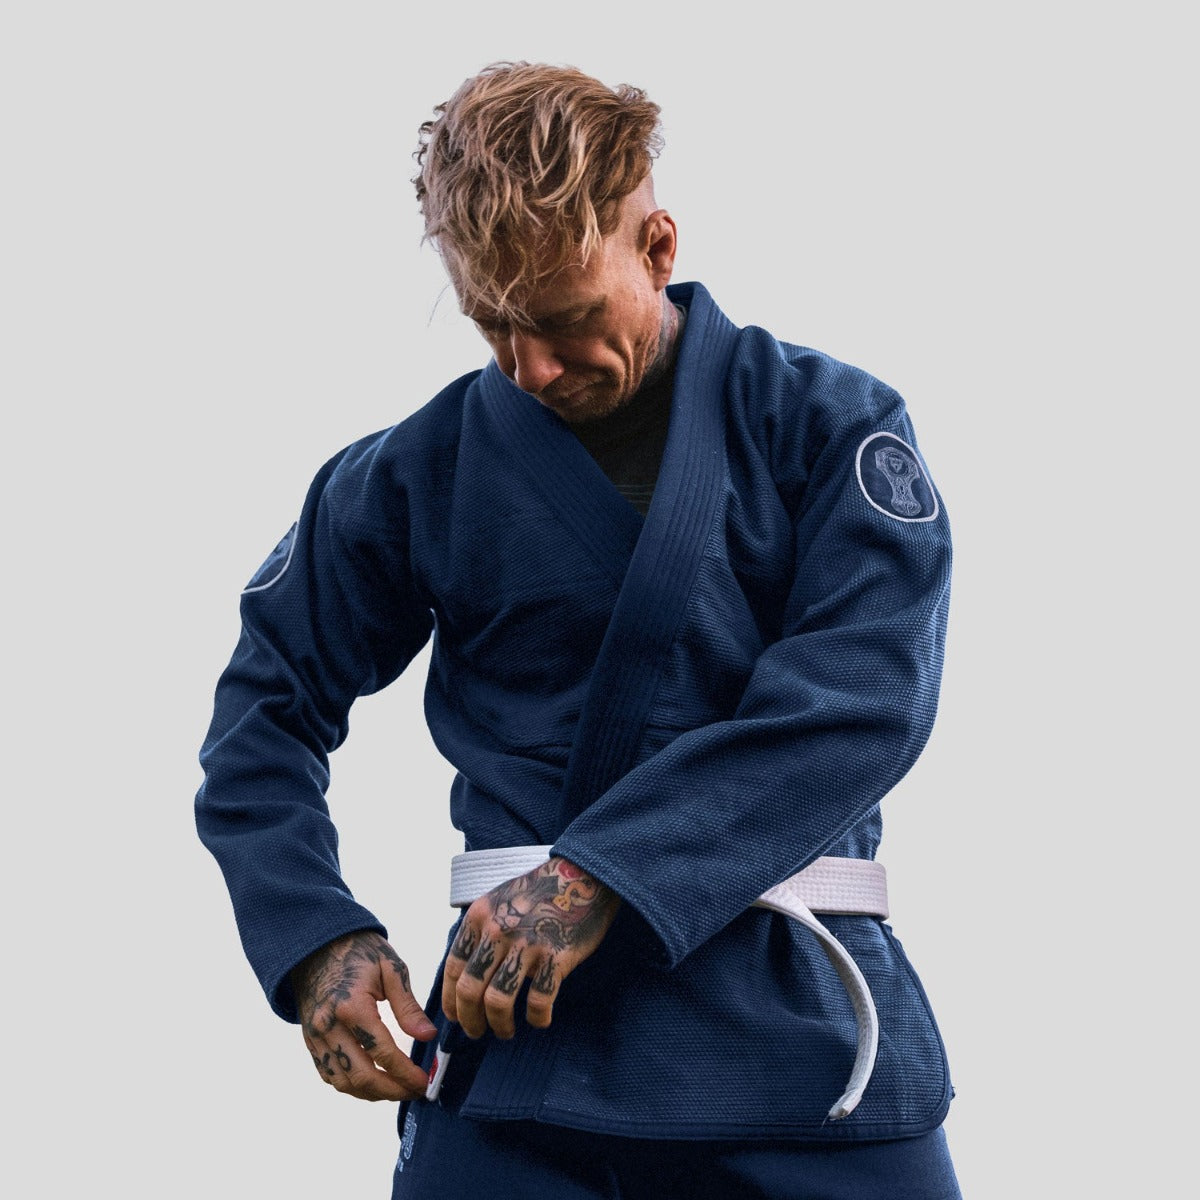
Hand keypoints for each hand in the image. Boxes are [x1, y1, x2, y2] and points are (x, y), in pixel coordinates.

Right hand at [291, 930, 436, 1100]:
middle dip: (392, 1091)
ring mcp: (316, 1037)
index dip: (406, 1073)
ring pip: (343, 1083)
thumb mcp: (390, 968)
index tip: (424, 1082)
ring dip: (372, 1094)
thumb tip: (428, 1036)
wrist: (317, 944)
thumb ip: (408, 1006)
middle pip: (362, 1077)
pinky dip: (351, 1086)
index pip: (383, 1053)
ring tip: (397, 1090)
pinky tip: (372, 1082)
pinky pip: (329, 1075)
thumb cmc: (359, 951)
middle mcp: (329, 1027)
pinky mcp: (310, 1041)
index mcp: (352, 1006)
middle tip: (415, 1091)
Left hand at [441, 857, 620, 1039]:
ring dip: (499, 1024)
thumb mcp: (501, 900)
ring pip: (498, 1001)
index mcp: (479, 917)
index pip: (453, 968)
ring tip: (505, 1031)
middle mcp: (497, 931)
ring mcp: (526, 945)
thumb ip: (483, 929)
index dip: (450, 999)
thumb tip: (468, 969)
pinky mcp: (555, 957)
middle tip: (476, 1032)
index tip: (455, 1016)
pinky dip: (537, 1018)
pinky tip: (540, 1020)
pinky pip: (538, 1001)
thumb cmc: (542, 891)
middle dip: (469, 1019)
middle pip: (470, 990)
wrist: (582, 876)